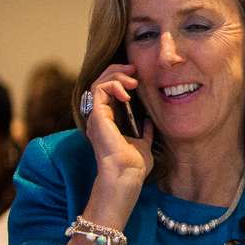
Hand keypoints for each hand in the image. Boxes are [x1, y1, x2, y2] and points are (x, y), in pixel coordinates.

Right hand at [85, 64, 154, 186]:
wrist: (126, 175)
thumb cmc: (133, 166)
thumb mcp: (142, 144)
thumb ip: (143, 132)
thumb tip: (148, 122)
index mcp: (108, 122)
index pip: (107, 92)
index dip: (120, 79)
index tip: (137, 77)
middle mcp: (99, 117)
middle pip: (100, 83)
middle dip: (117, 71)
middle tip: (134, 69)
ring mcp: (96, 116)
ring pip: (98, 82)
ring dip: (116, 75)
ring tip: (133, 80)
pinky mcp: (97, 115)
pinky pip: (99, 89)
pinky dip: (113, 85)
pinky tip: (127, 93)